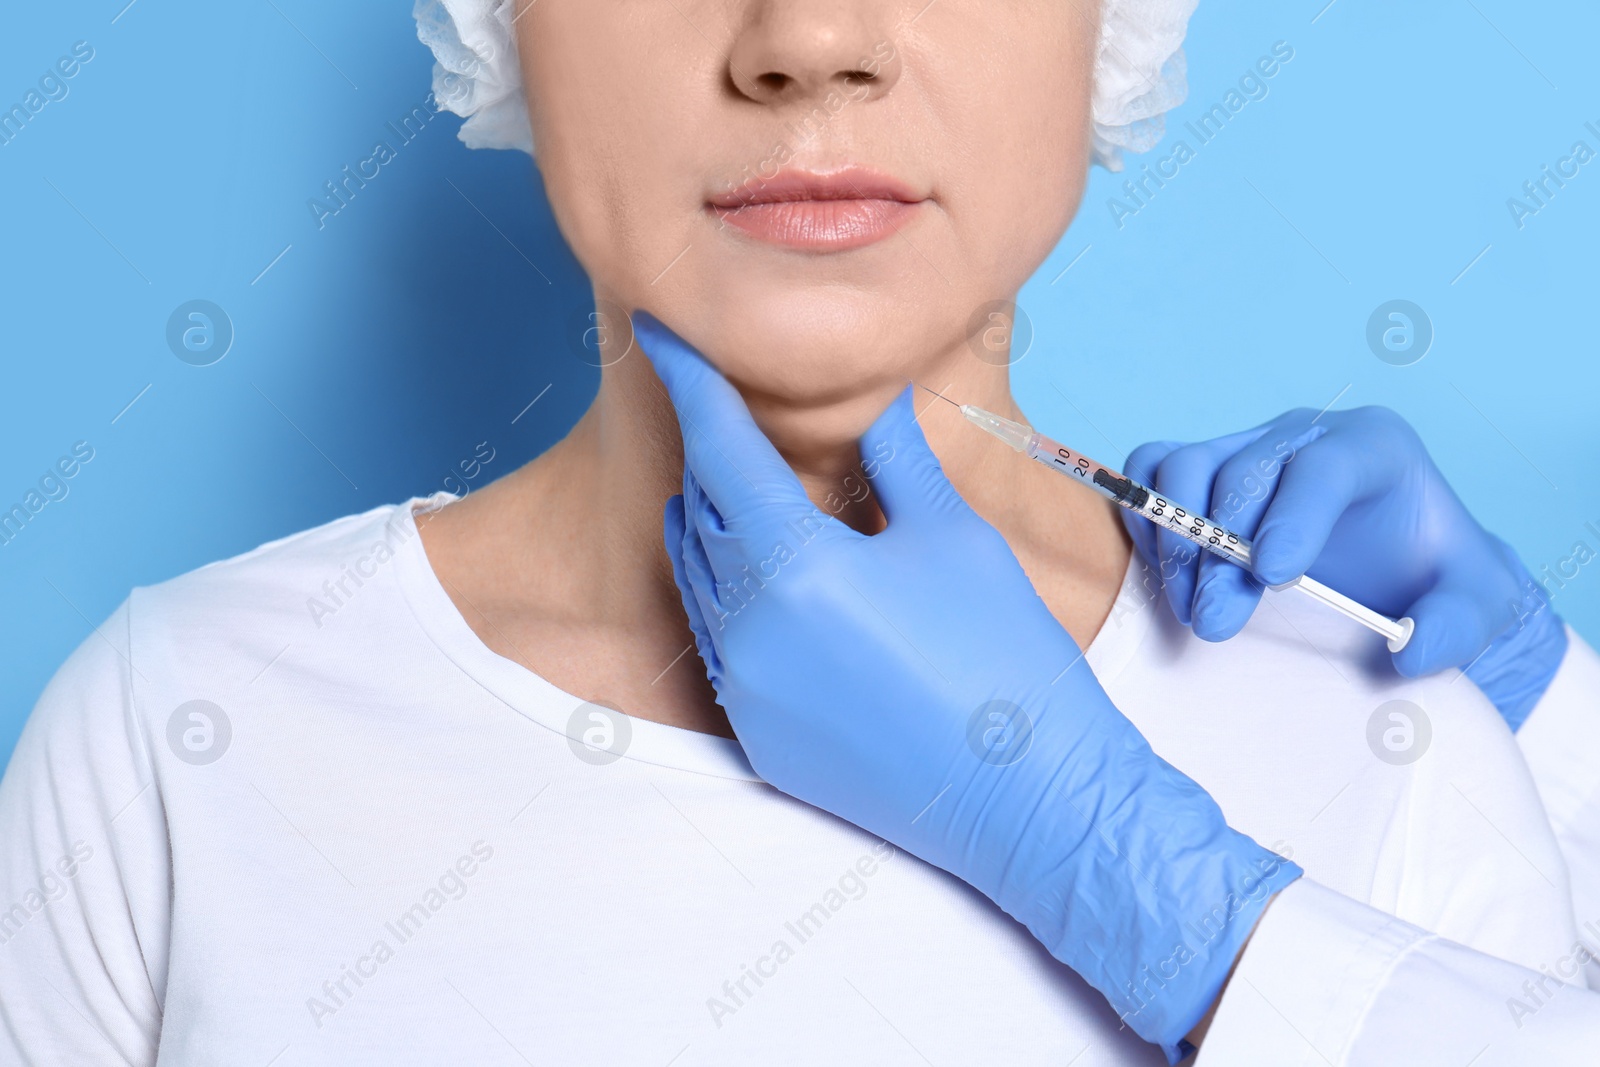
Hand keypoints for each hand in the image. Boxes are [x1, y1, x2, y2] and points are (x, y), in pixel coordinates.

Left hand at [636, 311, 1300, 1059]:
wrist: (1027, 798)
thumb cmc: (1003, 658)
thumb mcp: (952, 537)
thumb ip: (895, 460)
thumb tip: (874, 399)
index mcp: (796, 567)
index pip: (719, 447)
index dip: (688, 379)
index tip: (658, 330)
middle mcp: (750, 630)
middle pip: (701, 509)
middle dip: (709, 449)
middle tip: (719, 400)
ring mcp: (745, 690)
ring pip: (697, 577)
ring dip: (709, 520)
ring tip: (734, 478)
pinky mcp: (756, 736)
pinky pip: (716, 640)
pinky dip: (726, 590)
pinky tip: (760, 570)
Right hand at [1123, 405, 1565, 729]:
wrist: (1396, 569)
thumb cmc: (1431, 577)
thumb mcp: (1476, 603)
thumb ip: (1459, 626)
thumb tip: (1410, 652)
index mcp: (1373, 448)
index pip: (1322, 466)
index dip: (1292, 516)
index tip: (1274, 576)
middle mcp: (1301, 436)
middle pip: (1242, 472)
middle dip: (1222, 553)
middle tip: (1217, 622)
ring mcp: (1243, 447)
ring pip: (1184, 466)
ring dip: (1176, 540)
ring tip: (1192, 607)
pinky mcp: (1201, 470)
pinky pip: (1151, 469)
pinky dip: (1144, 514)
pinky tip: (1167, 573)